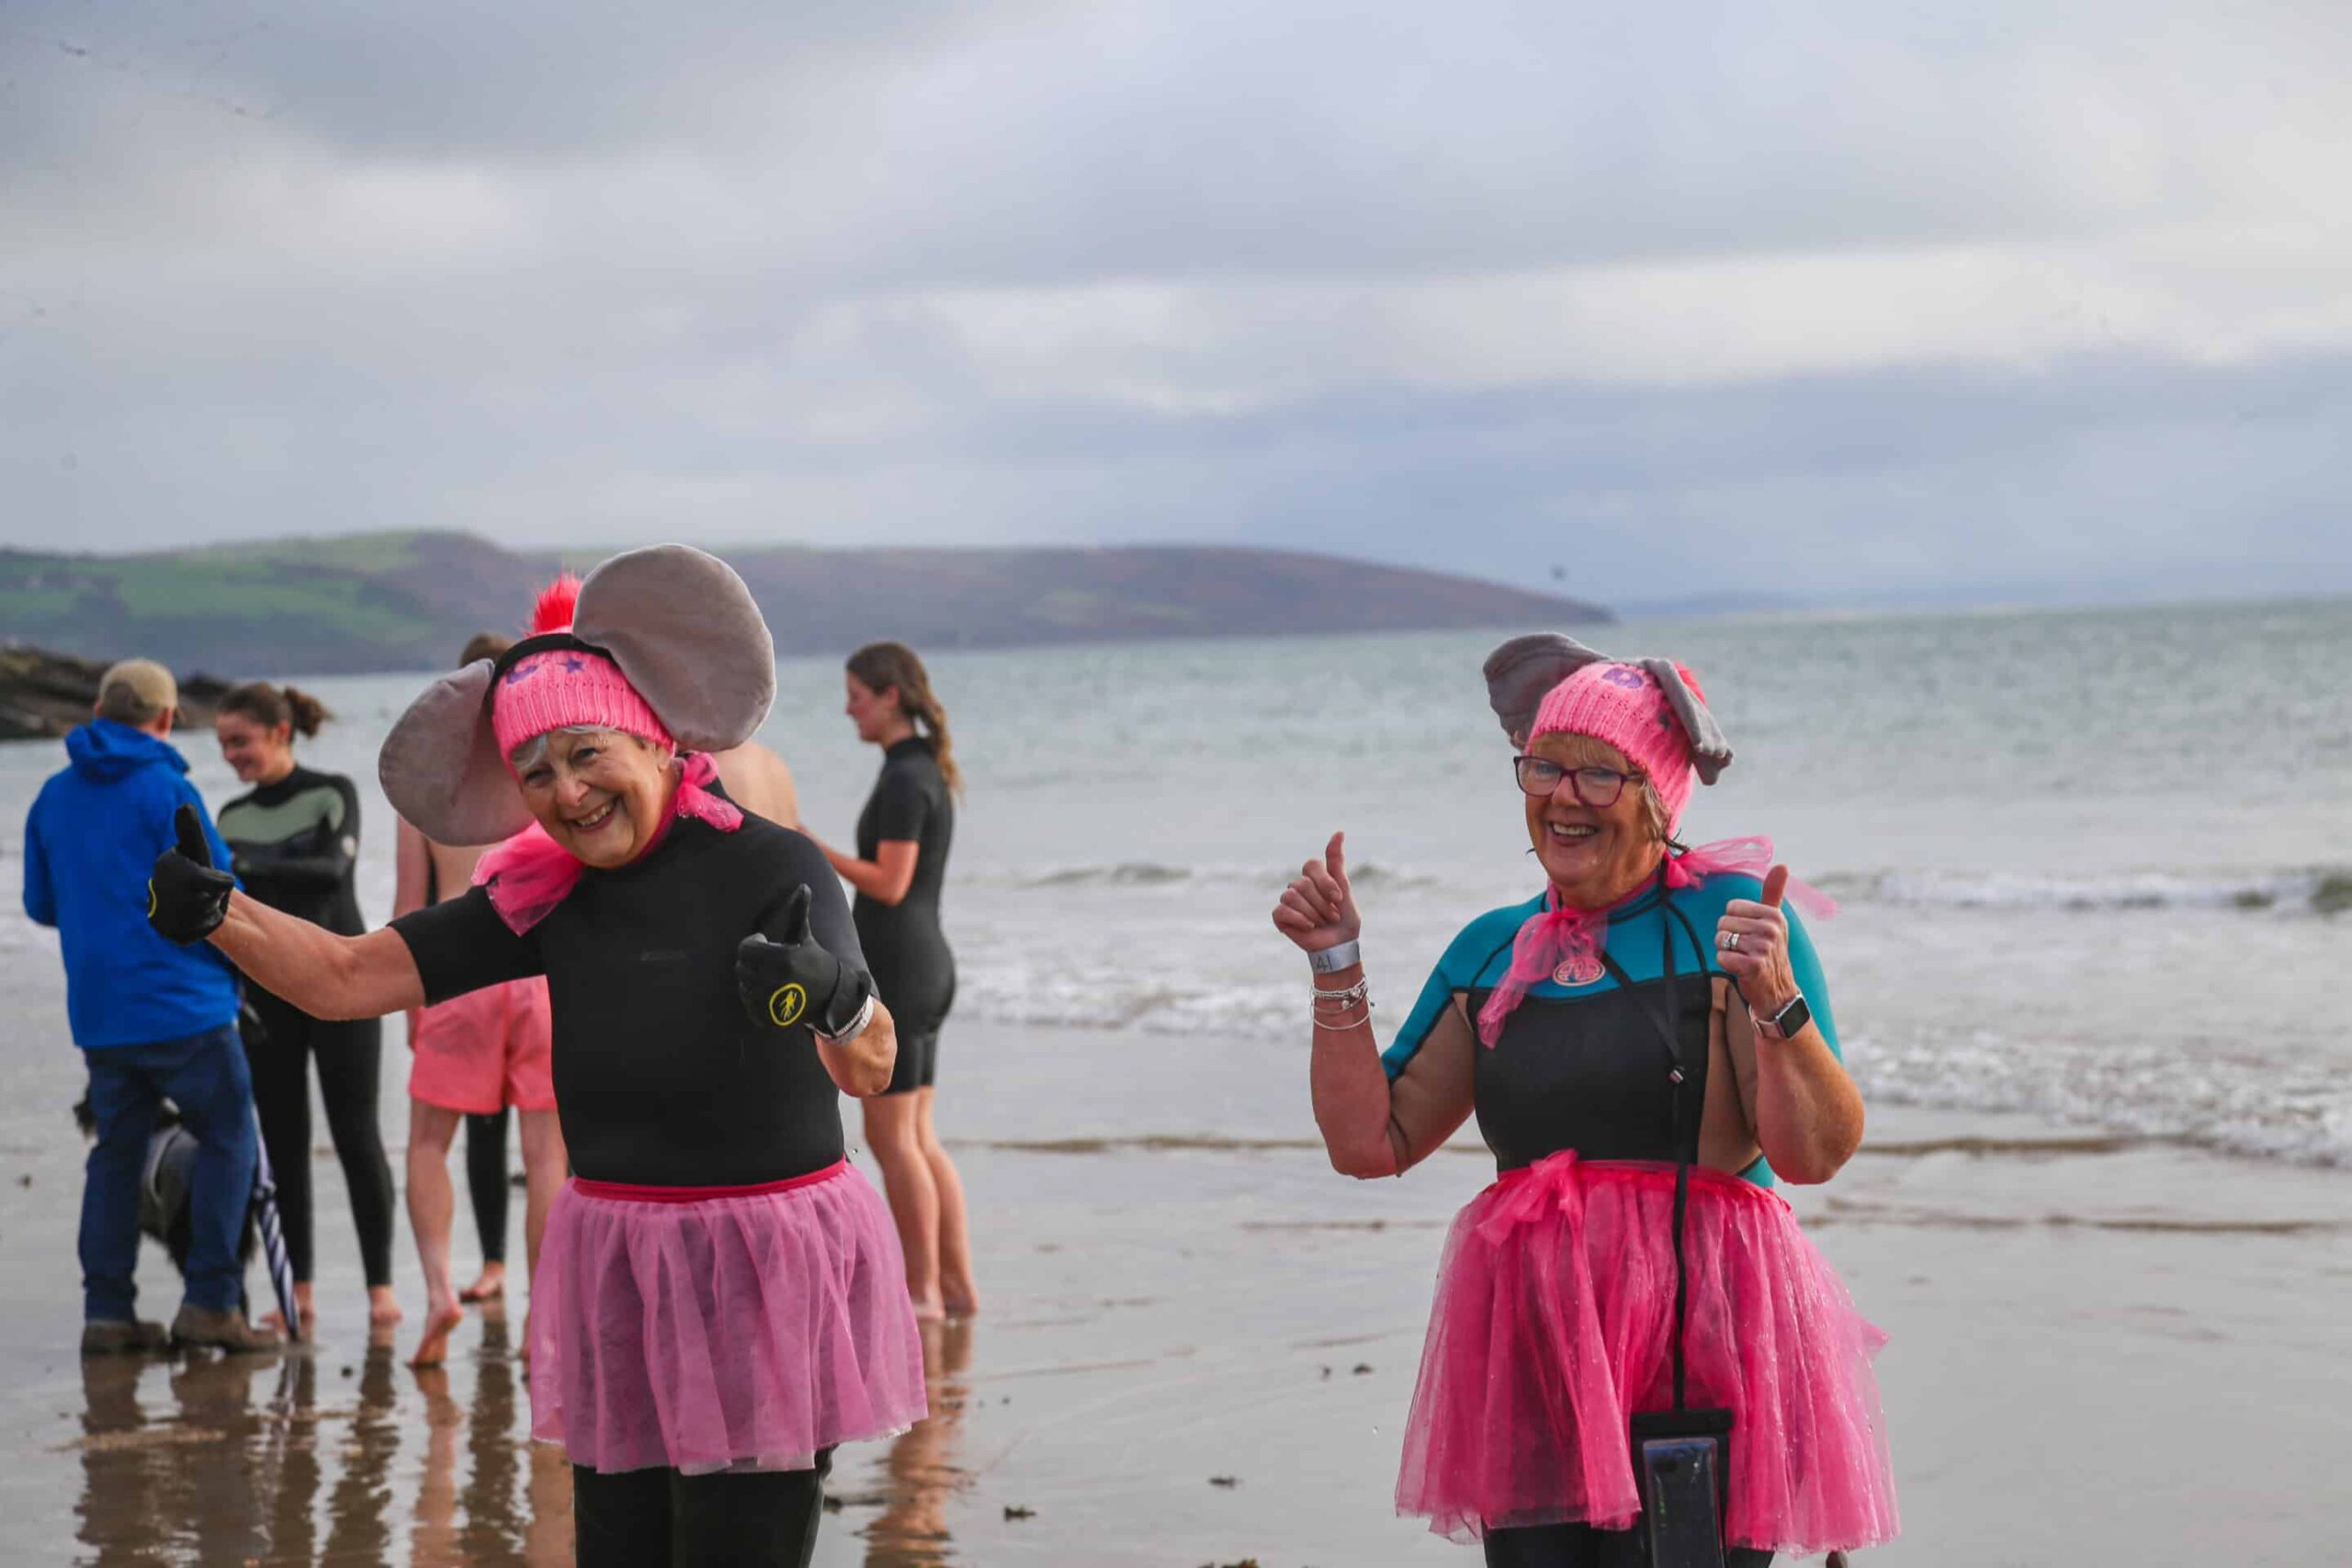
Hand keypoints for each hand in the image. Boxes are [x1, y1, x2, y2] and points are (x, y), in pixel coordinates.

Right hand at [149, 805, 232, 944]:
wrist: (178, 898)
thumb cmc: (191, 867)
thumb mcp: (195, 848)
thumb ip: (191, 829)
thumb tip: (185, 806)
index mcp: (168, 867)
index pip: (222, 883)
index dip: (221, 881)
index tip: (205, 875)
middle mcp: (160, 892)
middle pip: (213, 900)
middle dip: (214, 896)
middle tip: (202, 890)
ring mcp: (163, 915)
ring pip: (209, 917)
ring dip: (210, 911)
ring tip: (197, 902)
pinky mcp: (172, 934)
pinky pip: (203, 932)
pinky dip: (205, 926)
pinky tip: (194, 918)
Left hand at [735, 884, 874, 1036]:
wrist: (833, 996)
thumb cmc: (815, 960)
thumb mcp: (805, 936)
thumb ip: (800, 911)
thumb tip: (804, 886)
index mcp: (784, 959)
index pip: (745, 949)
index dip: (752, 943)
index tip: (764, 941)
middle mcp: (777, 982)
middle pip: (741, 968)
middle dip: (750, 961)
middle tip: (765, 960)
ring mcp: (774, 1003)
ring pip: (743, 986)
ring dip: (751, 979)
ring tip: (768, 975)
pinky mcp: (771, 1018)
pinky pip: (748, 1005)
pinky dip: (754, 998)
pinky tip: (769, 991)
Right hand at [1271, 831, 1361, 955]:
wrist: (1339, 947)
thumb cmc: (1344, 920)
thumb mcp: (1344, 889)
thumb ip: (1337, 863)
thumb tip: (1339, 832)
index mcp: (1314, 877)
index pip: (1311, 865)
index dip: (1325, 883)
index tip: (1338, 899)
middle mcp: (1299, 886)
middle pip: (1303, 883)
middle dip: (1322, 904)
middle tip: (1332, 917)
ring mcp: (1288, 901)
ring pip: (1292, 896)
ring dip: (1313, 913)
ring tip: (1320, 923)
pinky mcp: (1279, 916)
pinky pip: (1282, 910)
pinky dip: (1300, 920)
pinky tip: (1309, 928)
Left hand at [1717, 864, 1799, 1014]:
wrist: (1778, 992)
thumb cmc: (1770, 952)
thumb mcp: (1774, 921)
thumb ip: (1773, 893)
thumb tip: (1782, 865)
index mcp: (1774, 915)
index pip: (1731, 907)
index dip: (1734, 922)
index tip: (1750, 934)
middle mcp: (1771, 929)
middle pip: (1723, 923)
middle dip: (1728, 938)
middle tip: (1746, 950)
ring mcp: (1763, 948)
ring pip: (1721, 940)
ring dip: (1727, 952)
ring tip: (1743, 959)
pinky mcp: (1754, 966)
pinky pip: (1722, 957)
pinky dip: (1726, 965)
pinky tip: (1741, 970)